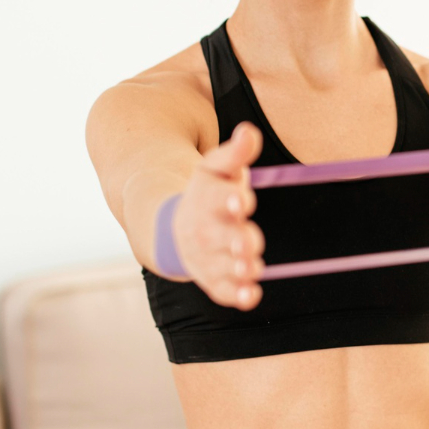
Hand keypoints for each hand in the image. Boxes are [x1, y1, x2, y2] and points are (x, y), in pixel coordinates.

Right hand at [172, 121, 265, 308]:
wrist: (177, 228)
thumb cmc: (210, 193)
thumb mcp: (216, 169)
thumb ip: (233, 154)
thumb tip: (249, 132)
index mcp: (205, 199)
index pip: (213, 198)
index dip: (228, 199)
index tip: (241, 199)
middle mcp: (203, 230)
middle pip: (216, 237)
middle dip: (233, 239)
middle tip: (249, 242)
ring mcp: (205, 257)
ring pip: (219, 266)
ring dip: (235, 270)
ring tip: (251, 269)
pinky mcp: (213, 279)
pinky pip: (221, 291)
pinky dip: (235, 296)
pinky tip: (250, 297)